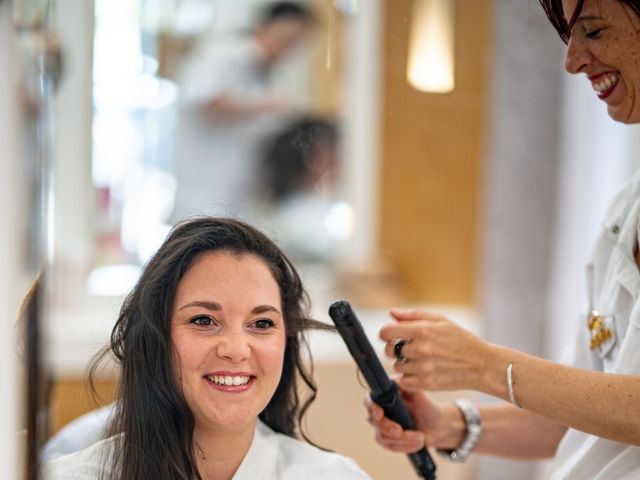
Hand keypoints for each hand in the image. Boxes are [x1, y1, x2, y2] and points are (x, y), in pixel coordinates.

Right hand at [364, 386, 463, 452]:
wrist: (436, 426)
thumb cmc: (426, 407)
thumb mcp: (418, 393)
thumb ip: (406, 384)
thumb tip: (398, 381)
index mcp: (385, 397)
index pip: (369, 400)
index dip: (371, 407)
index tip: (379, 414)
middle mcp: (381, 411)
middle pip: (374, 422)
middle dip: (387, 428)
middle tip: (401, 431)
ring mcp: (383, 427)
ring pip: (383, 437)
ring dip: (402, 439)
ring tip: (419, 437)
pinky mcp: (389, 441)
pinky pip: (391, 447)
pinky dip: (405, 446)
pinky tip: (416, 443)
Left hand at [381, 309, 496, 392]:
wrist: (482, 365)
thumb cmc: (461, 339)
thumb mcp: (441, 320)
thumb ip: (413, 316)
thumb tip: (391, 313)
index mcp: (423, 331)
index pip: (386, 333)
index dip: (386, 333)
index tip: (392, 335)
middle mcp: (421, 350)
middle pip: (389, 351)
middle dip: (395, 348)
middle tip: (409, 348)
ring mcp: (423, 368)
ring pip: (397, 367)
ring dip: (404, 363)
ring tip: (421, 359)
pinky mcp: (427, 384)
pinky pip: (404, 382)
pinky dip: (409, 378)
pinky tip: (421, 371)